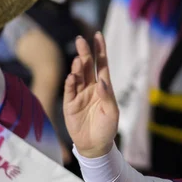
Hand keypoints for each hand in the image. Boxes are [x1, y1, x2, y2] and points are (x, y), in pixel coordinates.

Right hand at [63, 33, 118, 157]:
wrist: (95, 145)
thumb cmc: (107, 128)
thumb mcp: (112, 112)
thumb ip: (107, 96)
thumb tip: (101, 82)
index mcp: (104, 87)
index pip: (102, 64)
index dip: (100, 50)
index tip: (98, 35)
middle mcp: (91, 87)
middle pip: (87, 66)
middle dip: (84, 53)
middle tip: (80, 40)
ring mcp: (79, 95)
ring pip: (78, 76)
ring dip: (77, 67)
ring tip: (78, 60)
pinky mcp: (70, 105)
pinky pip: (69, 91)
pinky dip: (70, 83)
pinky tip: (72, 76)